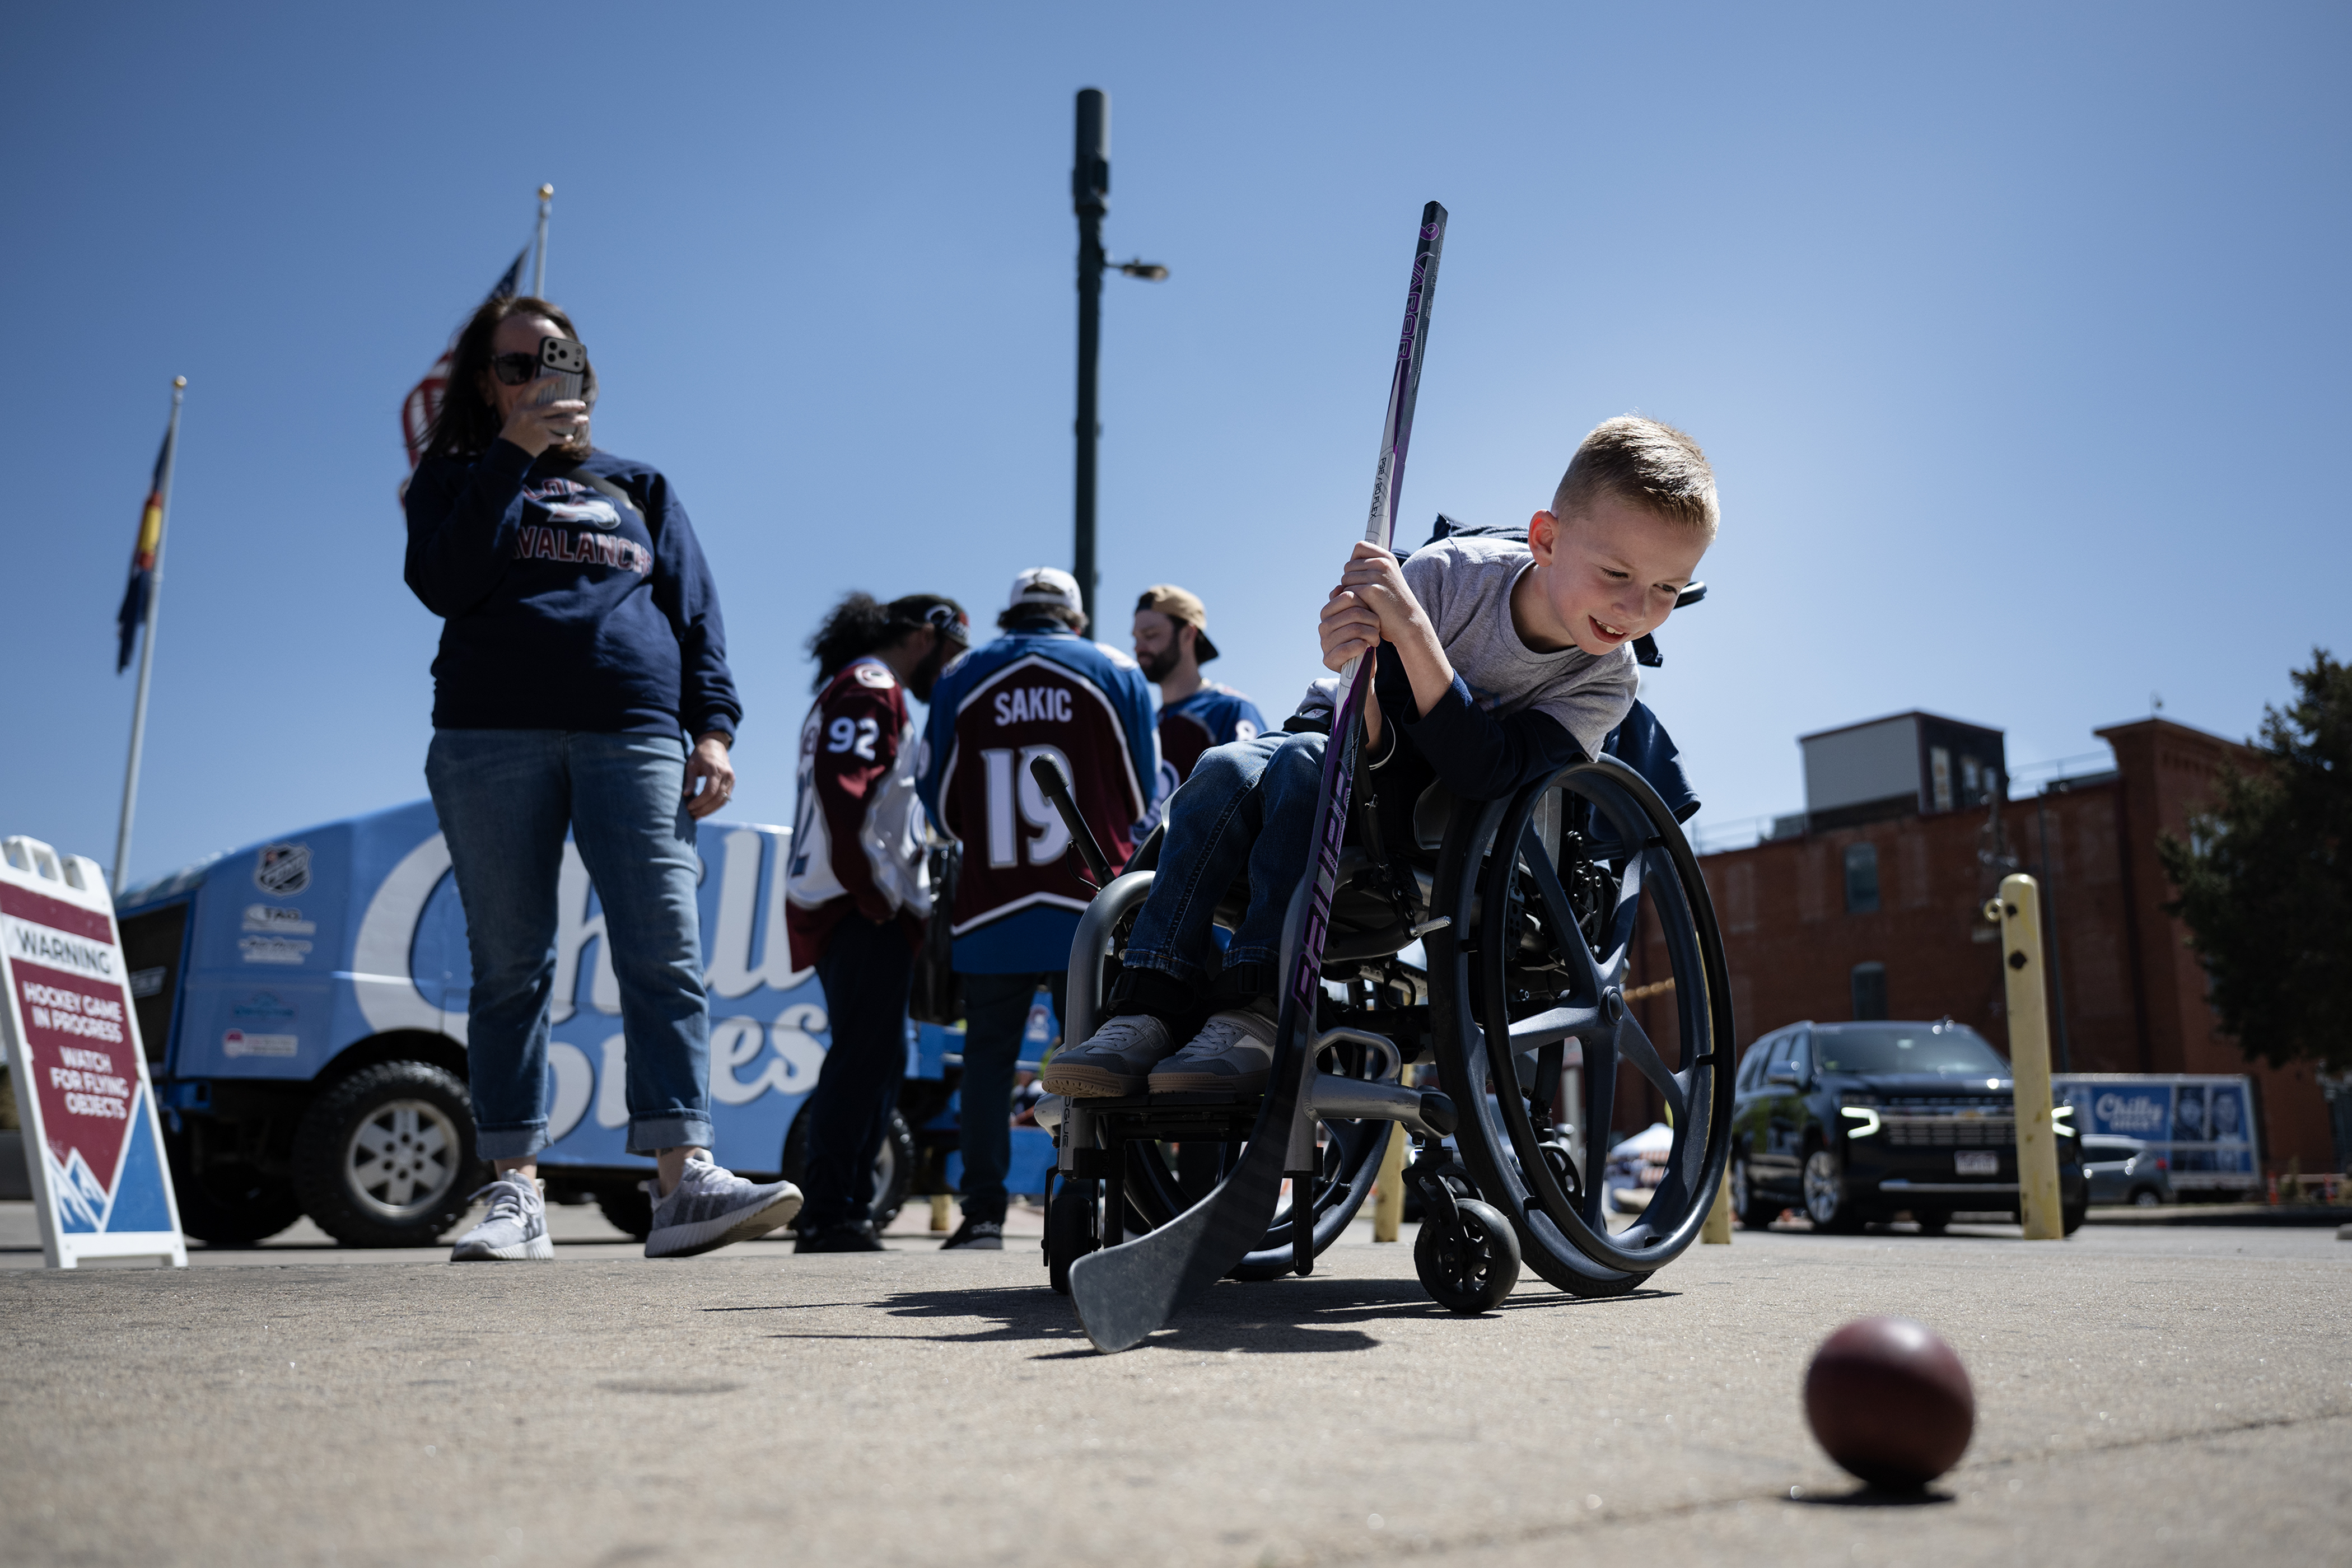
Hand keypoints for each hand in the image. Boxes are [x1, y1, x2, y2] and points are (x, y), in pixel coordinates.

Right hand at [497, 376, 588, 456]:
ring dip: (575, 421)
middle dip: (571, 405)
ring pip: (562, 422)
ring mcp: (537, 426)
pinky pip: (559, 437)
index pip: (535, 386)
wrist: (510, 450)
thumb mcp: (519, 414)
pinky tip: (570, 437)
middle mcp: (529, 413)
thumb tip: (557, 402)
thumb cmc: (516, 429)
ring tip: (584, 420)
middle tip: (582, 404)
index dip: (547, 379)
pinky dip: (565, 438)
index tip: (559, 376)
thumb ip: (532, 406)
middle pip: (555, 406)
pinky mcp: (543, 439)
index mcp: (522, 404)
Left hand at [684, 733, 734, 819]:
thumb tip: (686, 794)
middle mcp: (726, 775)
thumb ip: (690, 780)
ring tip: (698, 815)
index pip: (710, 791)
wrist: (715, 745)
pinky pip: (726, 798)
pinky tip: (706, 810)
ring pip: (723, 801)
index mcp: (715, 769)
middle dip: (704, 809)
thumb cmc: (700, 755)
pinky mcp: (732, 783)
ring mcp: (731, 779)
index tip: (689, 807)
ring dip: (710, 810)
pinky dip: (716, 806)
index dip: (699, 801)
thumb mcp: (691, 765)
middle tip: (692, 815)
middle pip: (717, 798)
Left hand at [1319, 540, 1418, 670]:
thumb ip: (1366, 571)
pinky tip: (1365, 608)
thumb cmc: (1391, 604)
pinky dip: (1352, 602)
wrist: (1407, 623)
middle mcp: (1382, 563)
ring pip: (1345, 579)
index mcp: (1387, 557)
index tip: (1362, 576)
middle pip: (1348, 566)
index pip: (1359, 547)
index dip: (1355, 562)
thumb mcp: (1385, 580)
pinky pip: (1347, 592)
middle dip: (1351, 581)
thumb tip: (1341, 577)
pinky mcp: (1370, 591)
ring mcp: (1377, 576)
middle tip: (1366, 595)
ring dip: (1350, 592)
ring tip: (1367, 602)